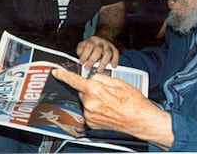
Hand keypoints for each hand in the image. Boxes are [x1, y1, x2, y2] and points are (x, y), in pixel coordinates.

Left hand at [52, 69, 172, 148]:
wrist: (140, 120)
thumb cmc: (132, 101)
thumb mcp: (117, 82)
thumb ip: (100, 78)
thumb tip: (91, 78)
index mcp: (95, 90)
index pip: (74, 80)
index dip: (63, 75)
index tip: (56, 72)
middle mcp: (89, 103)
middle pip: (82, 90)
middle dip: (90, 88)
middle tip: (106, 91)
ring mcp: (90, 115)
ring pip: (86, 100)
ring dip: (93, 99)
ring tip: (109, 102)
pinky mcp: (92, 123)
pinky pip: (89, 111)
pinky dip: (95, 108)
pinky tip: (107, 109)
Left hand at [76, 35, 118, 71]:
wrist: (102, 38)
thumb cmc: (90, 46)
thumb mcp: (83, 46)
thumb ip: (81, 52)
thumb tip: (81, 60)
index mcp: (91, 41)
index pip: (88, 47)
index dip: (84, 55)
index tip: (81, 63)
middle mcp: (100, 42)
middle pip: (98, 50)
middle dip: (92, 60)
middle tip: (88, 68)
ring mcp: (108, 45)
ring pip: (107, 53)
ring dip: (103, 62)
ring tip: (99, 70)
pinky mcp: (114, 48)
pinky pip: (116, 53)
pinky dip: (115, 60)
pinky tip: (113, 66)